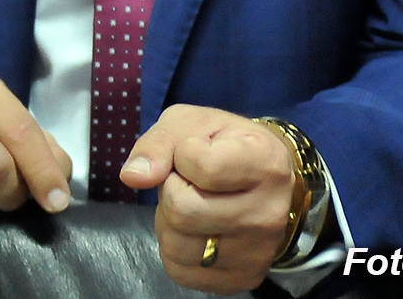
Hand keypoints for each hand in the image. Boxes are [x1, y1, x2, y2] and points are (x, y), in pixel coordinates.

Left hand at [123, 104, 296, 294]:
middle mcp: (269, 213)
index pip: (202, 166)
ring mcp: (259, 252)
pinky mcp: (245, 278)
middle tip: (188, 182)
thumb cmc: (223, 145)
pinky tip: (195, 230)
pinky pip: (180, 270)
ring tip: (191, 204)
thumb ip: (157, 144)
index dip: (183, 155)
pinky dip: (174, 249)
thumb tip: (132, 177)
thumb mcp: (191, 124)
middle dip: (170, 191)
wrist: (266, 180)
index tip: (197, 151)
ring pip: (178, 246)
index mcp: (265, 163)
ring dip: (168, 222)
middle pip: (183, 211)